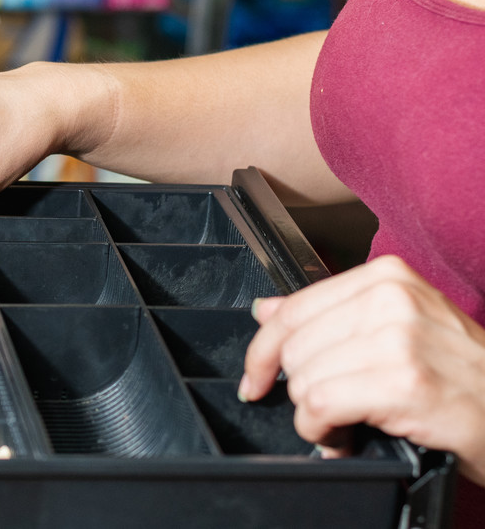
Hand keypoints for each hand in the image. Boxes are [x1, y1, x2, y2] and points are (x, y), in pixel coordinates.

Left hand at [241, 255, 484, 484]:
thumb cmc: (460, 375)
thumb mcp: (398, 327)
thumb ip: (330, 314)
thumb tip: (266, 310)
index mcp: (387, 277)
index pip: (292, 309)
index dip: (262, 350)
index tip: (255, 376)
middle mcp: (391, 299)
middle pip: (294, 347)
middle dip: (298, 389)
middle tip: (326, 410)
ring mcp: (398, 339)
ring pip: (304, 379)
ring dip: (313, 416)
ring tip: (344, 424)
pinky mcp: (403, 382)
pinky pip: (320, 406)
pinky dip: (321, 432)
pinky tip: (344, 437)